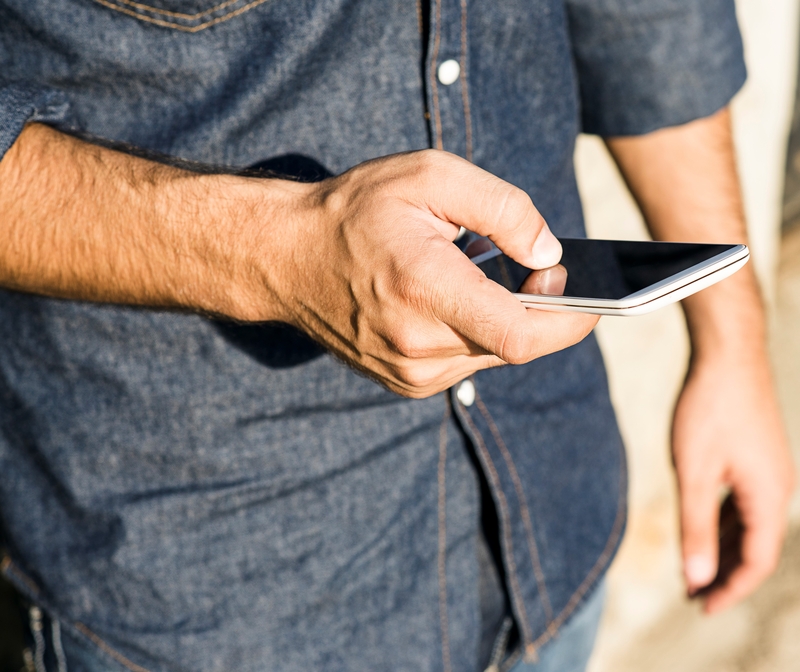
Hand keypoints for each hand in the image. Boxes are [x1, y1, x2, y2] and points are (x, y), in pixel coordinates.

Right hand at [261, 150, 597, 396]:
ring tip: (481, 277)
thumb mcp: (430, 176)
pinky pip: (467, 362)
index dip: (571, 321)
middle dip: (540, 310)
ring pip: (493, 354)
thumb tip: (550, 252)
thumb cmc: (358, 210)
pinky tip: (455, 300)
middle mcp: (416, 344)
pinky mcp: (404, 383)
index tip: (596, 299)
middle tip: (536, 266)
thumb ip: (503, 207)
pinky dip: (477, 332)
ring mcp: (408, 372)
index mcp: (423, 288)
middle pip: (515, 343)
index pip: (520, 334)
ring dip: (504, 319)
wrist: (287, 258)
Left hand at [672, 351, 794, 612]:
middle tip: (692, 595)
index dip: (728, 590)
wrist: (728, 355)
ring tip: (695, 568)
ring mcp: (771, 471)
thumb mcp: (693, 472)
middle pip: (754, 547)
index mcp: (768, 498)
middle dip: (724, 573)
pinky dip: (724, 521)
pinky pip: (745, 502)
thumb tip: (695, 577)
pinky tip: (704, 527)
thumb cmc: (709, 410)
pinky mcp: (759, 457)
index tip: (700, 608)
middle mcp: (778, 489)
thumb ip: (695, 526)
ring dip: (723, 548)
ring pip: (749, 525)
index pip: (754, 562)